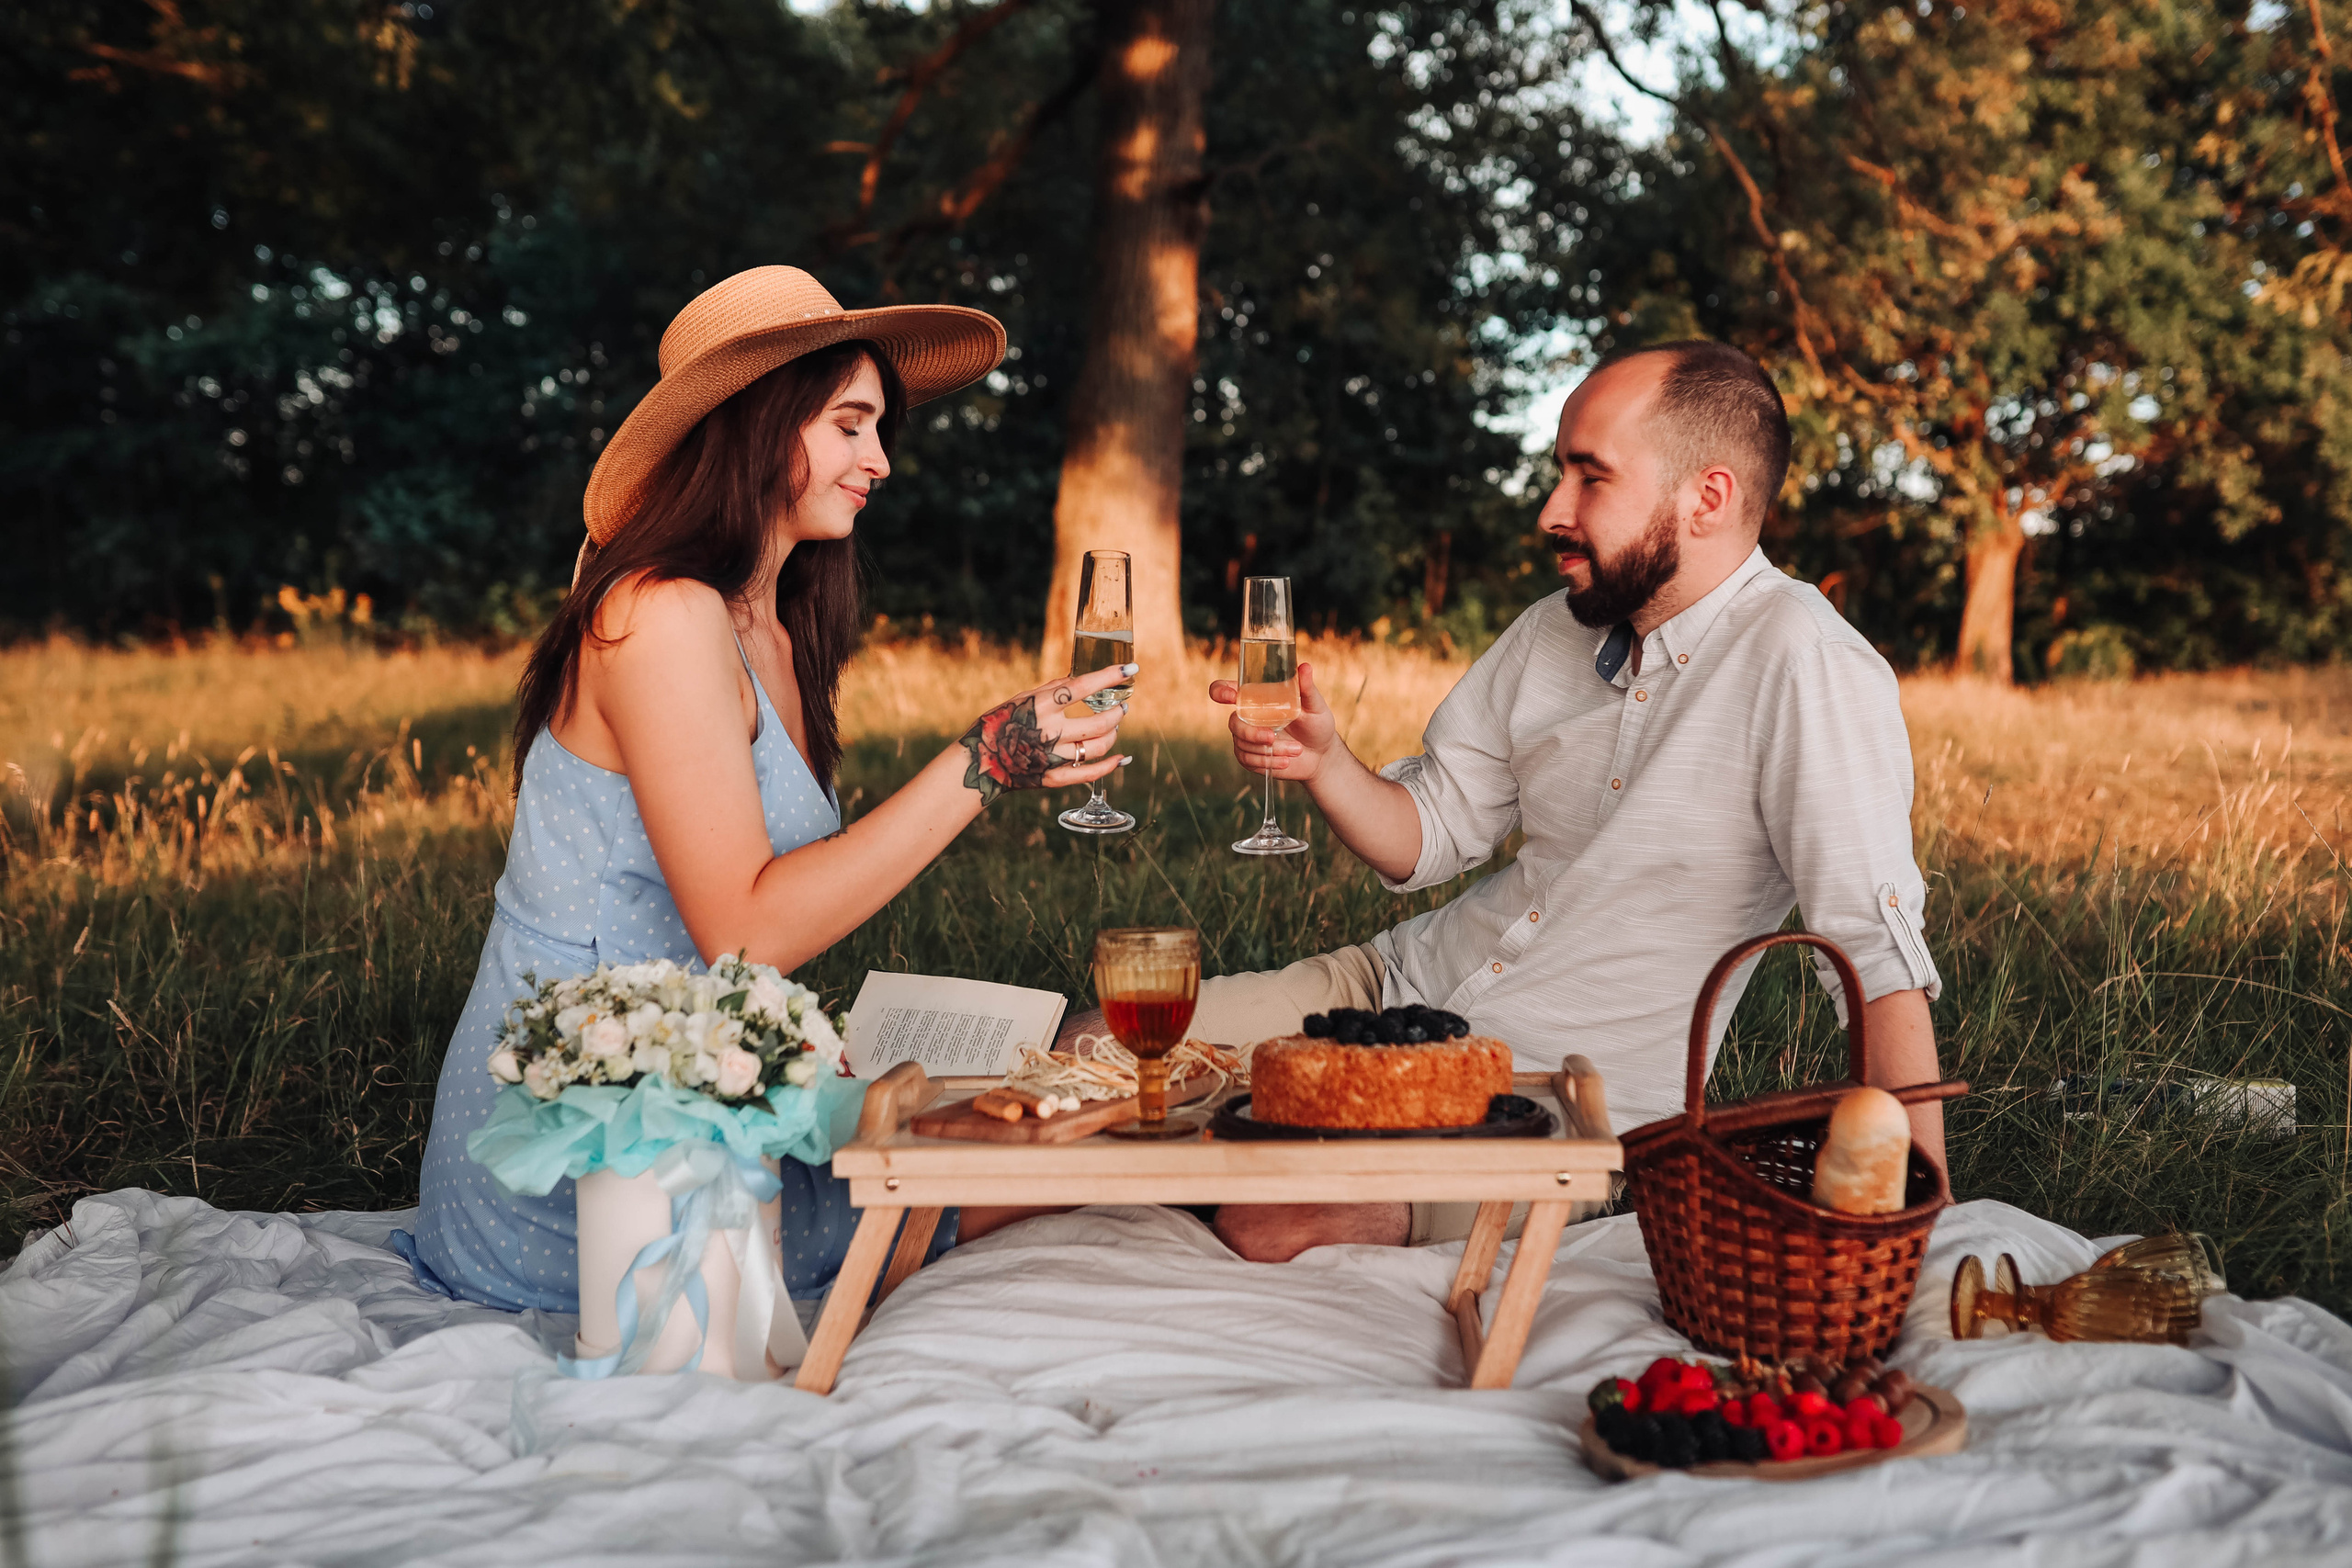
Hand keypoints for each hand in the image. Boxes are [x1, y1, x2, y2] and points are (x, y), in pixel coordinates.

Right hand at [958, 662, 1133, 802]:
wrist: (979, 762)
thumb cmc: (998, 723)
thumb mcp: (1021, 698)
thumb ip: (1051, 689)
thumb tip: (1078, 678)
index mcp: (1041, 706)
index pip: (1082, 686)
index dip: (1109, 677)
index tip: (1130, 669)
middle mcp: (1050, 731)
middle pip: (1098, 722)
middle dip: (1117, 712)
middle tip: (1122, 706)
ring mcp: (1053, 756)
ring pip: (1098, 747)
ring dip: (1113, 734)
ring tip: (1115, 726)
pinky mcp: (1053, 777)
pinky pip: (1089, 774)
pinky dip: (1110, 766)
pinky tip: (1122, 759)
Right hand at [1209, 660, 1338, 781]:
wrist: (1322, 755)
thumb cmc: (1317, 725)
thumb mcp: (1314, 706)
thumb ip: (1307, 688)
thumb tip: (1305, 666)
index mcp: (1257, 697)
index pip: (1226, 689)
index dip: (1220, 691)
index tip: (1231, 696)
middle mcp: (1247, 716)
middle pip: (1232, 722)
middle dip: (1251, 732)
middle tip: (1272, 737)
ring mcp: (1246, 737)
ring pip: (1243, 744)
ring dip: (1270, 750)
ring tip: (1297, 750)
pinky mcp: (1250, 757)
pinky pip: (1247, 760)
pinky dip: (1267, 762)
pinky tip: (1286, 761)